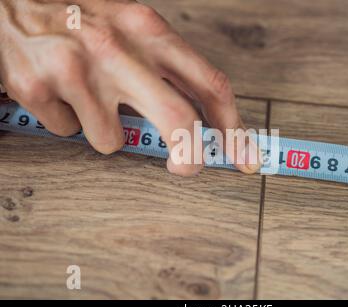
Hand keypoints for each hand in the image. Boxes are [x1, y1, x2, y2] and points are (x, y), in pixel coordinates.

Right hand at [0, 0, 259, 175]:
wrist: (8, 3)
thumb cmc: (78, 18)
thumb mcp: (129, 28)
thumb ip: (164, 70)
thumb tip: (196, 122)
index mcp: (148, 28)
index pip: (209, 84)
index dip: (233, 127)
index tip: (243, 156)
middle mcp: (117, 47)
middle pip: (178, 119)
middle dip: (188, 157)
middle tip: (184, 168)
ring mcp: (77, 68)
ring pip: (111, 140)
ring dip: (101, 129)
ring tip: (83, 97)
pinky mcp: (38, 88)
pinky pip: (68, 133)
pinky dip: (65, 121)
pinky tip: (56, 94)